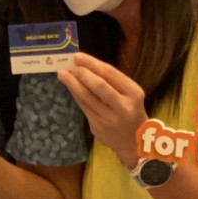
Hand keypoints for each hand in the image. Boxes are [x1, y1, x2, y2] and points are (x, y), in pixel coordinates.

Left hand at [57, 53, 146, 167]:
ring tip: (63, 74)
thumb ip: (113, 81)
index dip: (92, 63)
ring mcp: (109, 119)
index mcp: (133, 93)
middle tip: (71, 65)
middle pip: (99, 86)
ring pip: (87, 97)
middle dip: (82, 74)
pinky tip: (70, 87)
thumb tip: (86, 65)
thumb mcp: (131, 94)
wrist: (134, 142)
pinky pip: (83, 107)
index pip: (110, 74)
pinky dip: (75, 95)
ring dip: (72, 84)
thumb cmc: (131, 111)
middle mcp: (122, 106)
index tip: (78, 56)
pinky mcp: (97, 127)